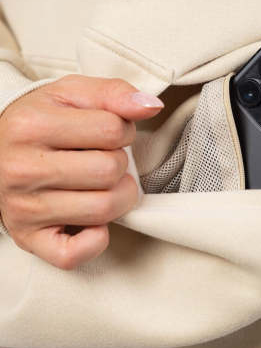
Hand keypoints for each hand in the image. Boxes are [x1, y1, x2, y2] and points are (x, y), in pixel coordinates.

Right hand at [0, 74, 163, 268]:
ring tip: (104, 184)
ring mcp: (23, 207)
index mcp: (32, 126)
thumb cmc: (40, 121)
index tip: (109, 133)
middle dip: (120, 162)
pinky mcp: (28, 238)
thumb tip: (151, 106)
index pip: (113, 130)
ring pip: (104, 209)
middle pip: (110, 171)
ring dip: (119, 196)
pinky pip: (75, 254)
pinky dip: (95, 239)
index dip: (123, 130)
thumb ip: (114, 94)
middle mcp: (22, 168)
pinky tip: (92, 219)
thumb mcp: (72, 94)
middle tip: (105, 158)